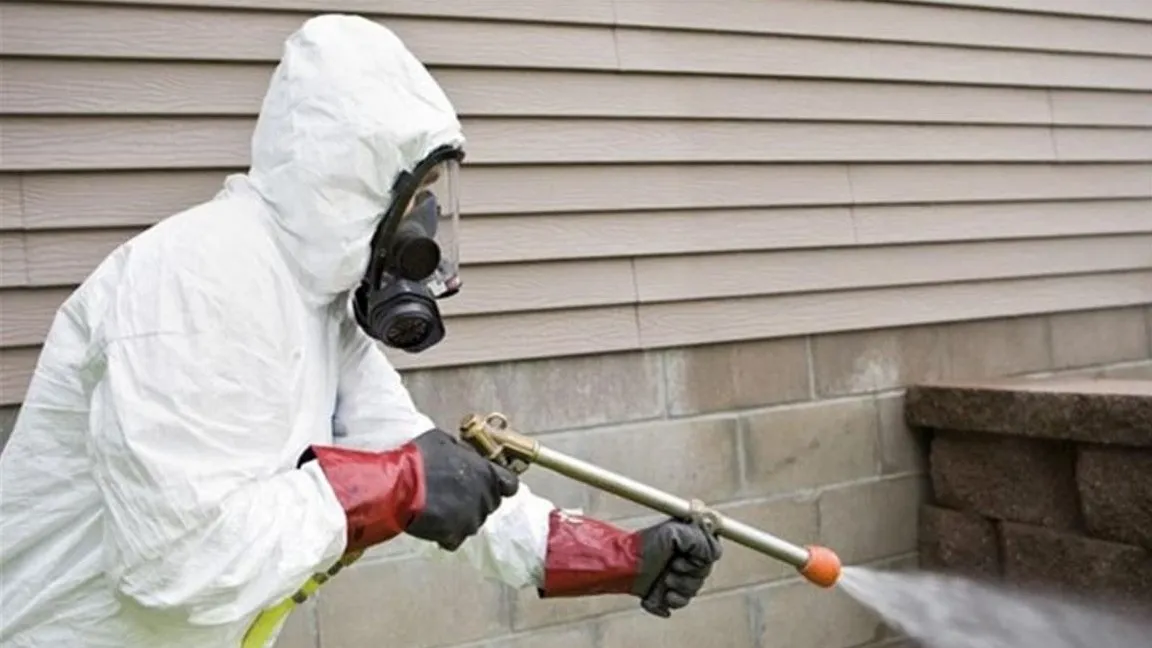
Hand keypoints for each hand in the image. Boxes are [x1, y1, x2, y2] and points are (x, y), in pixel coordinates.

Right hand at [405, 428, 519, 550]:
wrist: (398, 485)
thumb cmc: (420, 458)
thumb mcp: (445, 441)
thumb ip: (464, 453)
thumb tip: (467, 456)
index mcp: (486, 472)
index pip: (511, 485)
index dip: (501, 484)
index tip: (490, 483)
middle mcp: (484, 497)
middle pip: (491, 503)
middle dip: (477, 498)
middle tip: (456, 493)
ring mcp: (471, 518)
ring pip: (474, 521)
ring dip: (462, 516)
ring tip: (441, 507)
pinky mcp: (454, 535)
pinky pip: (456, 538)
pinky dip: (447, 533)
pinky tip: (434, 523)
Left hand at [631, 519, 722, 617]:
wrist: (625, 567)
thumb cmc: (646, 545)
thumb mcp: (674, 532)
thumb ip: (699, 539)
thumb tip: (714, 553)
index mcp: (690, 541)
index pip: (713, 551)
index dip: (704, 556)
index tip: (689, 555)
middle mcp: (687, 558)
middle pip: (705, 571)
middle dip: (689, 571)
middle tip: (673, 566)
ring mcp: (679, 576)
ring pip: (696, 588)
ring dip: (680, 584)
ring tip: (664, 578)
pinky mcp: (671, 593)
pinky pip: (683, 601)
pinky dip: (675, 599)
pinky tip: (664, 594)